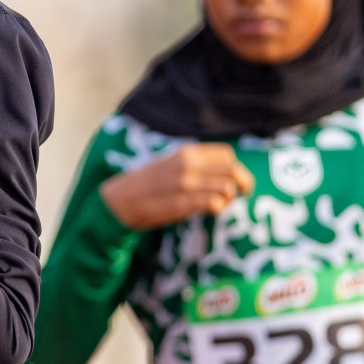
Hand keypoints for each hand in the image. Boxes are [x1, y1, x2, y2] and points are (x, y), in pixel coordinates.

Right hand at [100, 144, 254, 229]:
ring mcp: (185, 184)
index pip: (226, 155)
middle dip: (243, 183)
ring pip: (227, 187)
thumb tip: (224, 170)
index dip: (235, 168)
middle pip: (232, 170)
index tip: (235, 179)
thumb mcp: (169, 163)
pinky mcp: (182, 203)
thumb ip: (194, 163)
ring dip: (229, 198)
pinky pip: (214, 203)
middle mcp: (188, 165)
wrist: (120, 200)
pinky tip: (211, 211)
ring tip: (220, 203)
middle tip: (242, 194)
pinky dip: (218, 208)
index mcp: (186, 152)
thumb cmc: (147, 183)